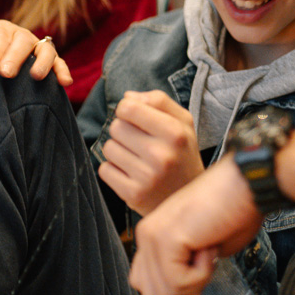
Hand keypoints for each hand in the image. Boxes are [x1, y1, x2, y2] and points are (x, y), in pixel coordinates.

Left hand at [0, 22, 71, 86]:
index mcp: (1, 30)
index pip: (0, 36)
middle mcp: (22, 36)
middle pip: (22, 41)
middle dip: (15, 57)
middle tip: (6, 73)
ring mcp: (37, 48)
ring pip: (45, 50)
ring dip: (42, 62)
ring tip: (36, 76)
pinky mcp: (50, 61)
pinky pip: (59, 64)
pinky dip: (63, 71)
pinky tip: (65, 82)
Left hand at [99, 90, 203, 214]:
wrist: (189, 197)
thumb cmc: (183, 154)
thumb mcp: (183, 122)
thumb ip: (158, 101)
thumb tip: (127, 97)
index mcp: (175, 133)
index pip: (128, 108)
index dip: (126, 109)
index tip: (133, 117)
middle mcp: (161, 155)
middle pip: (116, 127)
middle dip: (124, 131)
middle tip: (139, 142)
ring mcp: (146, 177)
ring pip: (108, 148)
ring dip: (118, 150)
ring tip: (136, 158)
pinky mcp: (133, 195)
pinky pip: (104, 170)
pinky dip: (114, 169)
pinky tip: (131, 173)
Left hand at [129, 155, 262, 294]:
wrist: (246, 184)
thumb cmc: (235, 209)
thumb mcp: (204, 250)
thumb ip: (183, 270)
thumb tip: (181, 294)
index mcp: (153, 234)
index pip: (146, 285)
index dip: (177, 289)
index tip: (200, 269)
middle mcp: (147, 233)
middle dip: (185, 291)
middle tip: (205, 262)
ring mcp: (152, 235)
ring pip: (164, 293)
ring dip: (195, 282)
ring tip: (208, 251)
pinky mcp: (165, 238)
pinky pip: (178, 281)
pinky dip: (202, 273)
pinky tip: (209, 246)